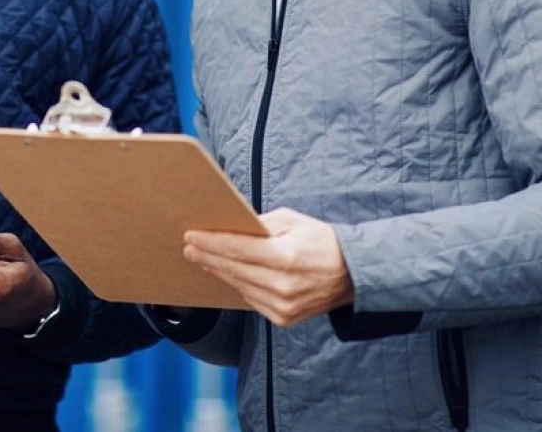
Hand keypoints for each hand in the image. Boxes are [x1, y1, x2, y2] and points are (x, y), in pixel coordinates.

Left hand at [182, 207, 353, 326]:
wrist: (353, 275)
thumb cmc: (320, 241)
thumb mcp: (292, 221)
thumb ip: (260, 224)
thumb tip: (230, 227)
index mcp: (285, 257)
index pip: (236, 249)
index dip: (210, 242)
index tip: (191, 235)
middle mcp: (282, 285)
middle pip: (233, 269)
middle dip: (207, 256)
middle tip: (189, 247)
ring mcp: (282, 306)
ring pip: (239, 286)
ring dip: (218, 271)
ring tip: (202, 259)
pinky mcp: (283, 319)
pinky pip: (251, 299)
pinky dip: (238, 285)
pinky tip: (227, 274)